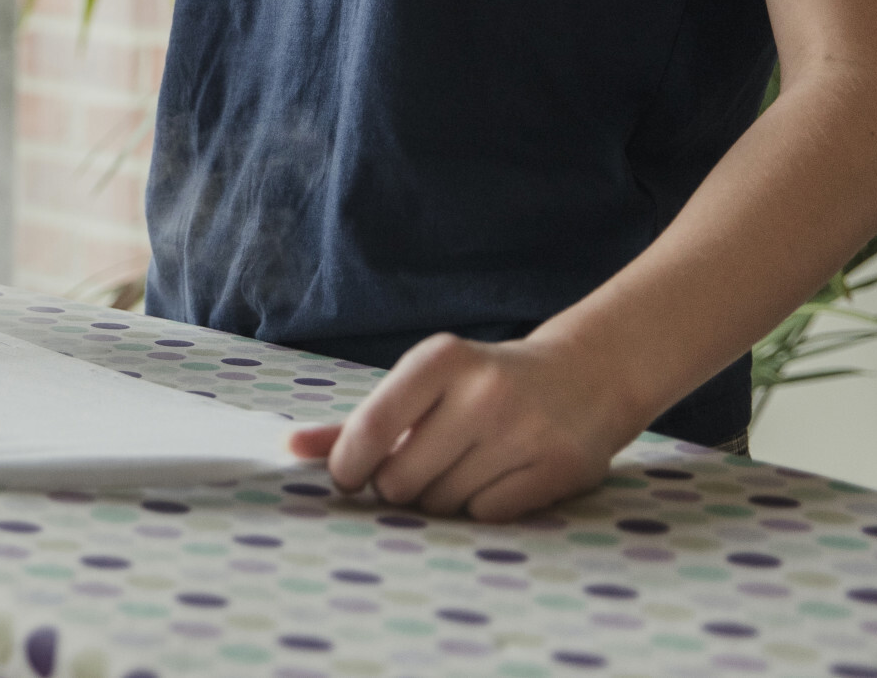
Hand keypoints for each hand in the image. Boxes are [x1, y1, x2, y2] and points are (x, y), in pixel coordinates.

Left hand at [284, 332, 642, 520]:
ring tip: (463, 468)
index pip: (370, 427)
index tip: (349, 477)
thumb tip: (290, 448)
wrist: (586, 375)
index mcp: (441, 359)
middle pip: (401, 480)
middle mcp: (484, 390)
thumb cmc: (482, 385)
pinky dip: (481, 509)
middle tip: (420, 468)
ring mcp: (525, 430)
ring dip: (440, 500)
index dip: (349, 466)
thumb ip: (359, 420)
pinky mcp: (559, 467)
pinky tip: (497, 479)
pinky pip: (487, 517)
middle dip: (399, 486)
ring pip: (442, 504)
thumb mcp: (422, 386)